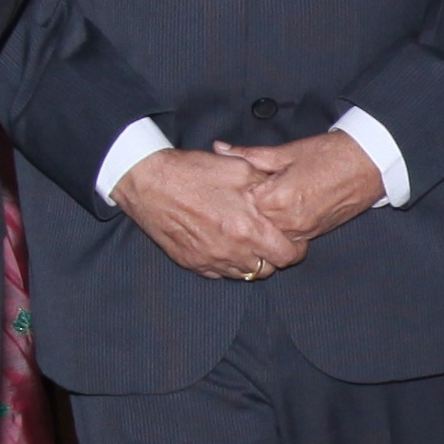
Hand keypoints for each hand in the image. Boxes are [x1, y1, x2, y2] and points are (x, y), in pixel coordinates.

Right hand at [112, 147, 305, 281]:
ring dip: (250, 261)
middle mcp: (230, 251)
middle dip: (274, 256)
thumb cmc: (193, 172)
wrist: (147, 182)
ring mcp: (209, 260)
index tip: (293, 239)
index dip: (295, 249)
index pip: (287, 256)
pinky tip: (224, 243)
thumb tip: (284, 191)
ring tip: (247, 240)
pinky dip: (227, 263)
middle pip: (267, 270)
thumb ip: (267, 184)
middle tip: (270, 238)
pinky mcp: (191, 263)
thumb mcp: (239, 169)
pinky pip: (218, 273)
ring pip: (243, 274)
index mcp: (247, 229)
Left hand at [218, 130, 383, 243]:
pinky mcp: (313, 235)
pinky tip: (279, 214)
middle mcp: (287, 222)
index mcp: (276, 199)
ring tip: (262, 205)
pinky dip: (279, 229)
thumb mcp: (286, 152)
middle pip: (251, 225)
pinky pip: (286, 239)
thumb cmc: (329, 154)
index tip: (233, 184)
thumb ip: (249, 155)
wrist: (369, 165)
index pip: (239, 205)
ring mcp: (301, 232)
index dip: (234, 194)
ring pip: (268, 237)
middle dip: (245, 212)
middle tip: (242, 197)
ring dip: (262, 224)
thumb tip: (219, 148)